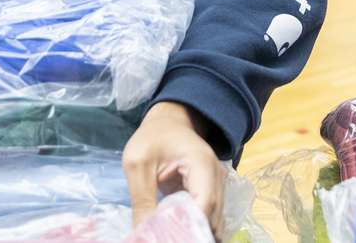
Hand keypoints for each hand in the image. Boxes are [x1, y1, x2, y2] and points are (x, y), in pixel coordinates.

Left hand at [123, 101, 224, 237]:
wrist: (168, 123)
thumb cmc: (152, 138)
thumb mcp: (138, 164)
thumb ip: (142, 200)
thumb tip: (142, 235)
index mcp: (201, 163)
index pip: (205, 203)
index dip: (190, 226)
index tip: (171, 237)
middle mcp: (217, 176)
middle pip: (212, 216)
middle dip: (192, 233)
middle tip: (168, 238)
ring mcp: (218, 185)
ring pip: (213, 220)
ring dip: (194, 232)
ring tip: (172, 235)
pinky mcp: (212, 193)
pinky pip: (209, 217)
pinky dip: (195, 227)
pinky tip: (179, 233)